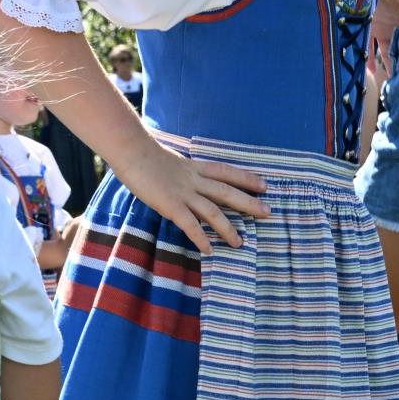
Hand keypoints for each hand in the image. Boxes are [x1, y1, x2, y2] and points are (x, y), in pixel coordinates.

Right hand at [110, 139, 269, 254]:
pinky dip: (200, 237)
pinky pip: (189, 224)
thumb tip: (190, 179)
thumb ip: (184, 171)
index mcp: (195, 167)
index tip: (265, 185)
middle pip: (227, 192)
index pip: (227, 172)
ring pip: (213, 211)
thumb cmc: (145, 155)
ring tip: (240, 243)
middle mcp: (194, 179)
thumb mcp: (172, 161)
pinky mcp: (170, 205)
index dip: (247, 178)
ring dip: (228, 228)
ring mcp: (183, 192)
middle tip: (268, 212)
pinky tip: (208, 249)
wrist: (130, 150)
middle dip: (249, 203)